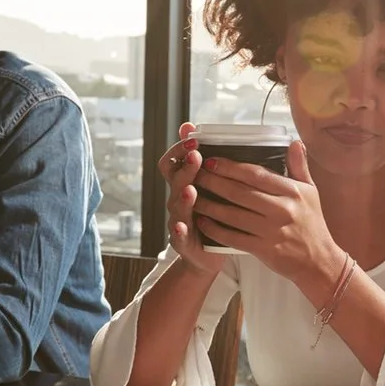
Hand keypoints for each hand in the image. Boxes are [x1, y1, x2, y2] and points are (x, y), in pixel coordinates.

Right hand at [159, 123, 227, 278]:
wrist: (207, 256)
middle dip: (185, 167)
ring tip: (190, 190)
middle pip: (175, 180)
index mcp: (184, 185)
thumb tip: (199, 129)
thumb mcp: (212, 188)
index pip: (172, 162)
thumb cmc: (212, 217)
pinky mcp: (183, 242)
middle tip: (195, 156)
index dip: (178, 149)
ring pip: (176, 206)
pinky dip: (179, 230)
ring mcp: (179, 220)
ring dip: (183, 197)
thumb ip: (208, 162)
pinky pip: (179, 235)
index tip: (192, 137)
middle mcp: (178, 200)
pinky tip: (182, 225)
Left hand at [190, 142, 344, 294]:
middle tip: (196, 174)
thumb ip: (299, 167)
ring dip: (209, 204)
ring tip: (192, 196)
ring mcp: (272, 231)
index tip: (212, 161)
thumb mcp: (311, 192)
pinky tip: (202, 221)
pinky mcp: (264, 250)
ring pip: (232, 214)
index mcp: (292, 192)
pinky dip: (215, 229)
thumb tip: (294, 142)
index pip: (256, 174)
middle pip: (239, 192)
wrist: (319, 261)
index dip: (230, 167)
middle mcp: (282, 210)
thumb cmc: (312, 224)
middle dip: (213, 182)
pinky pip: (233, 237)